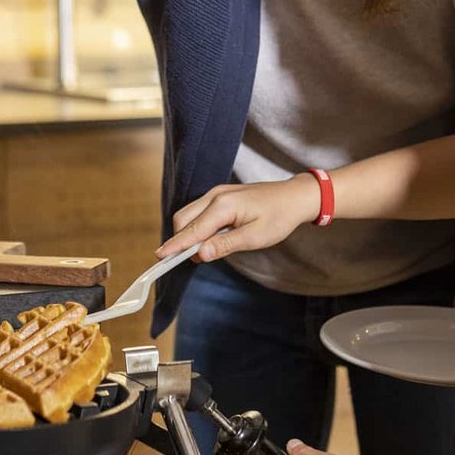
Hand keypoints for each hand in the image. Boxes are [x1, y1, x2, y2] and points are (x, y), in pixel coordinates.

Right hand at [156, 174, 319, 262]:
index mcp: (223, 205)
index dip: (175, 246)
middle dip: (179, 240)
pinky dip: (197, 227)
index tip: (159, 258)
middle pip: (183, 219)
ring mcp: (216, 193)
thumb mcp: (255, 237)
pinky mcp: (220, 195)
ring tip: (198, 253)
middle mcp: (215, 195)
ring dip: (188, 234)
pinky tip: (207, 240)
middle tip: (182, 261)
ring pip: (189, 214)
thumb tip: (200, 255)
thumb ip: (225, 245)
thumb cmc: (278, 217)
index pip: (192, 229)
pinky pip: (199, 211)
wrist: (294, 197)